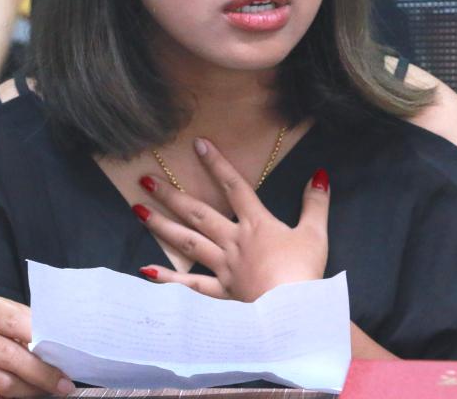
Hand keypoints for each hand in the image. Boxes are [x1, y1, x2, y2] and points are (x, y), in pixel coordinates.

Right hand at [0, 296, 74, 396]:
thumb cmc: (13, 327)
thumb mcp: (21, 318)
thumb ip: (35, 329)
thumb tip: (59, 348)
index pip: (16, 323)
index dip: (40, 337)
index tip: (63, 350)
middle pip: (10, 356)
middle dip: (42, 373)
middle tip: (65, 383)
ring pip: (4, 382)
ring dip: (32, 389)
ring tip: (52, 388)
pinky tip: (27, 396)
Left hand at [135, 137, 329, 301]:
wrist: (293, 312)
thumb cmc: (304, 272)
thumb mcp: (315, 233)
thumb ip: (315, 203)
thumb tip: (319, 174)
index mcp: (257, 224)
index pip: (234, 186)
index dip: (217, 164)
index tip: (197, 144)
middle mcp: (234, 241)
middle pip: (198, 212)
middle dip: (172, 194)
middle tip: (146, 179)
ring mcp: (223, 267)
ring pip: (187, 242)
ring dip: (161, 225)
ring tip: (137, 210)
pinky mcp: (221, 293)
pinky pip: (190, 286)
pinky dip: (168, 278)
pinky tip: (146, 270)